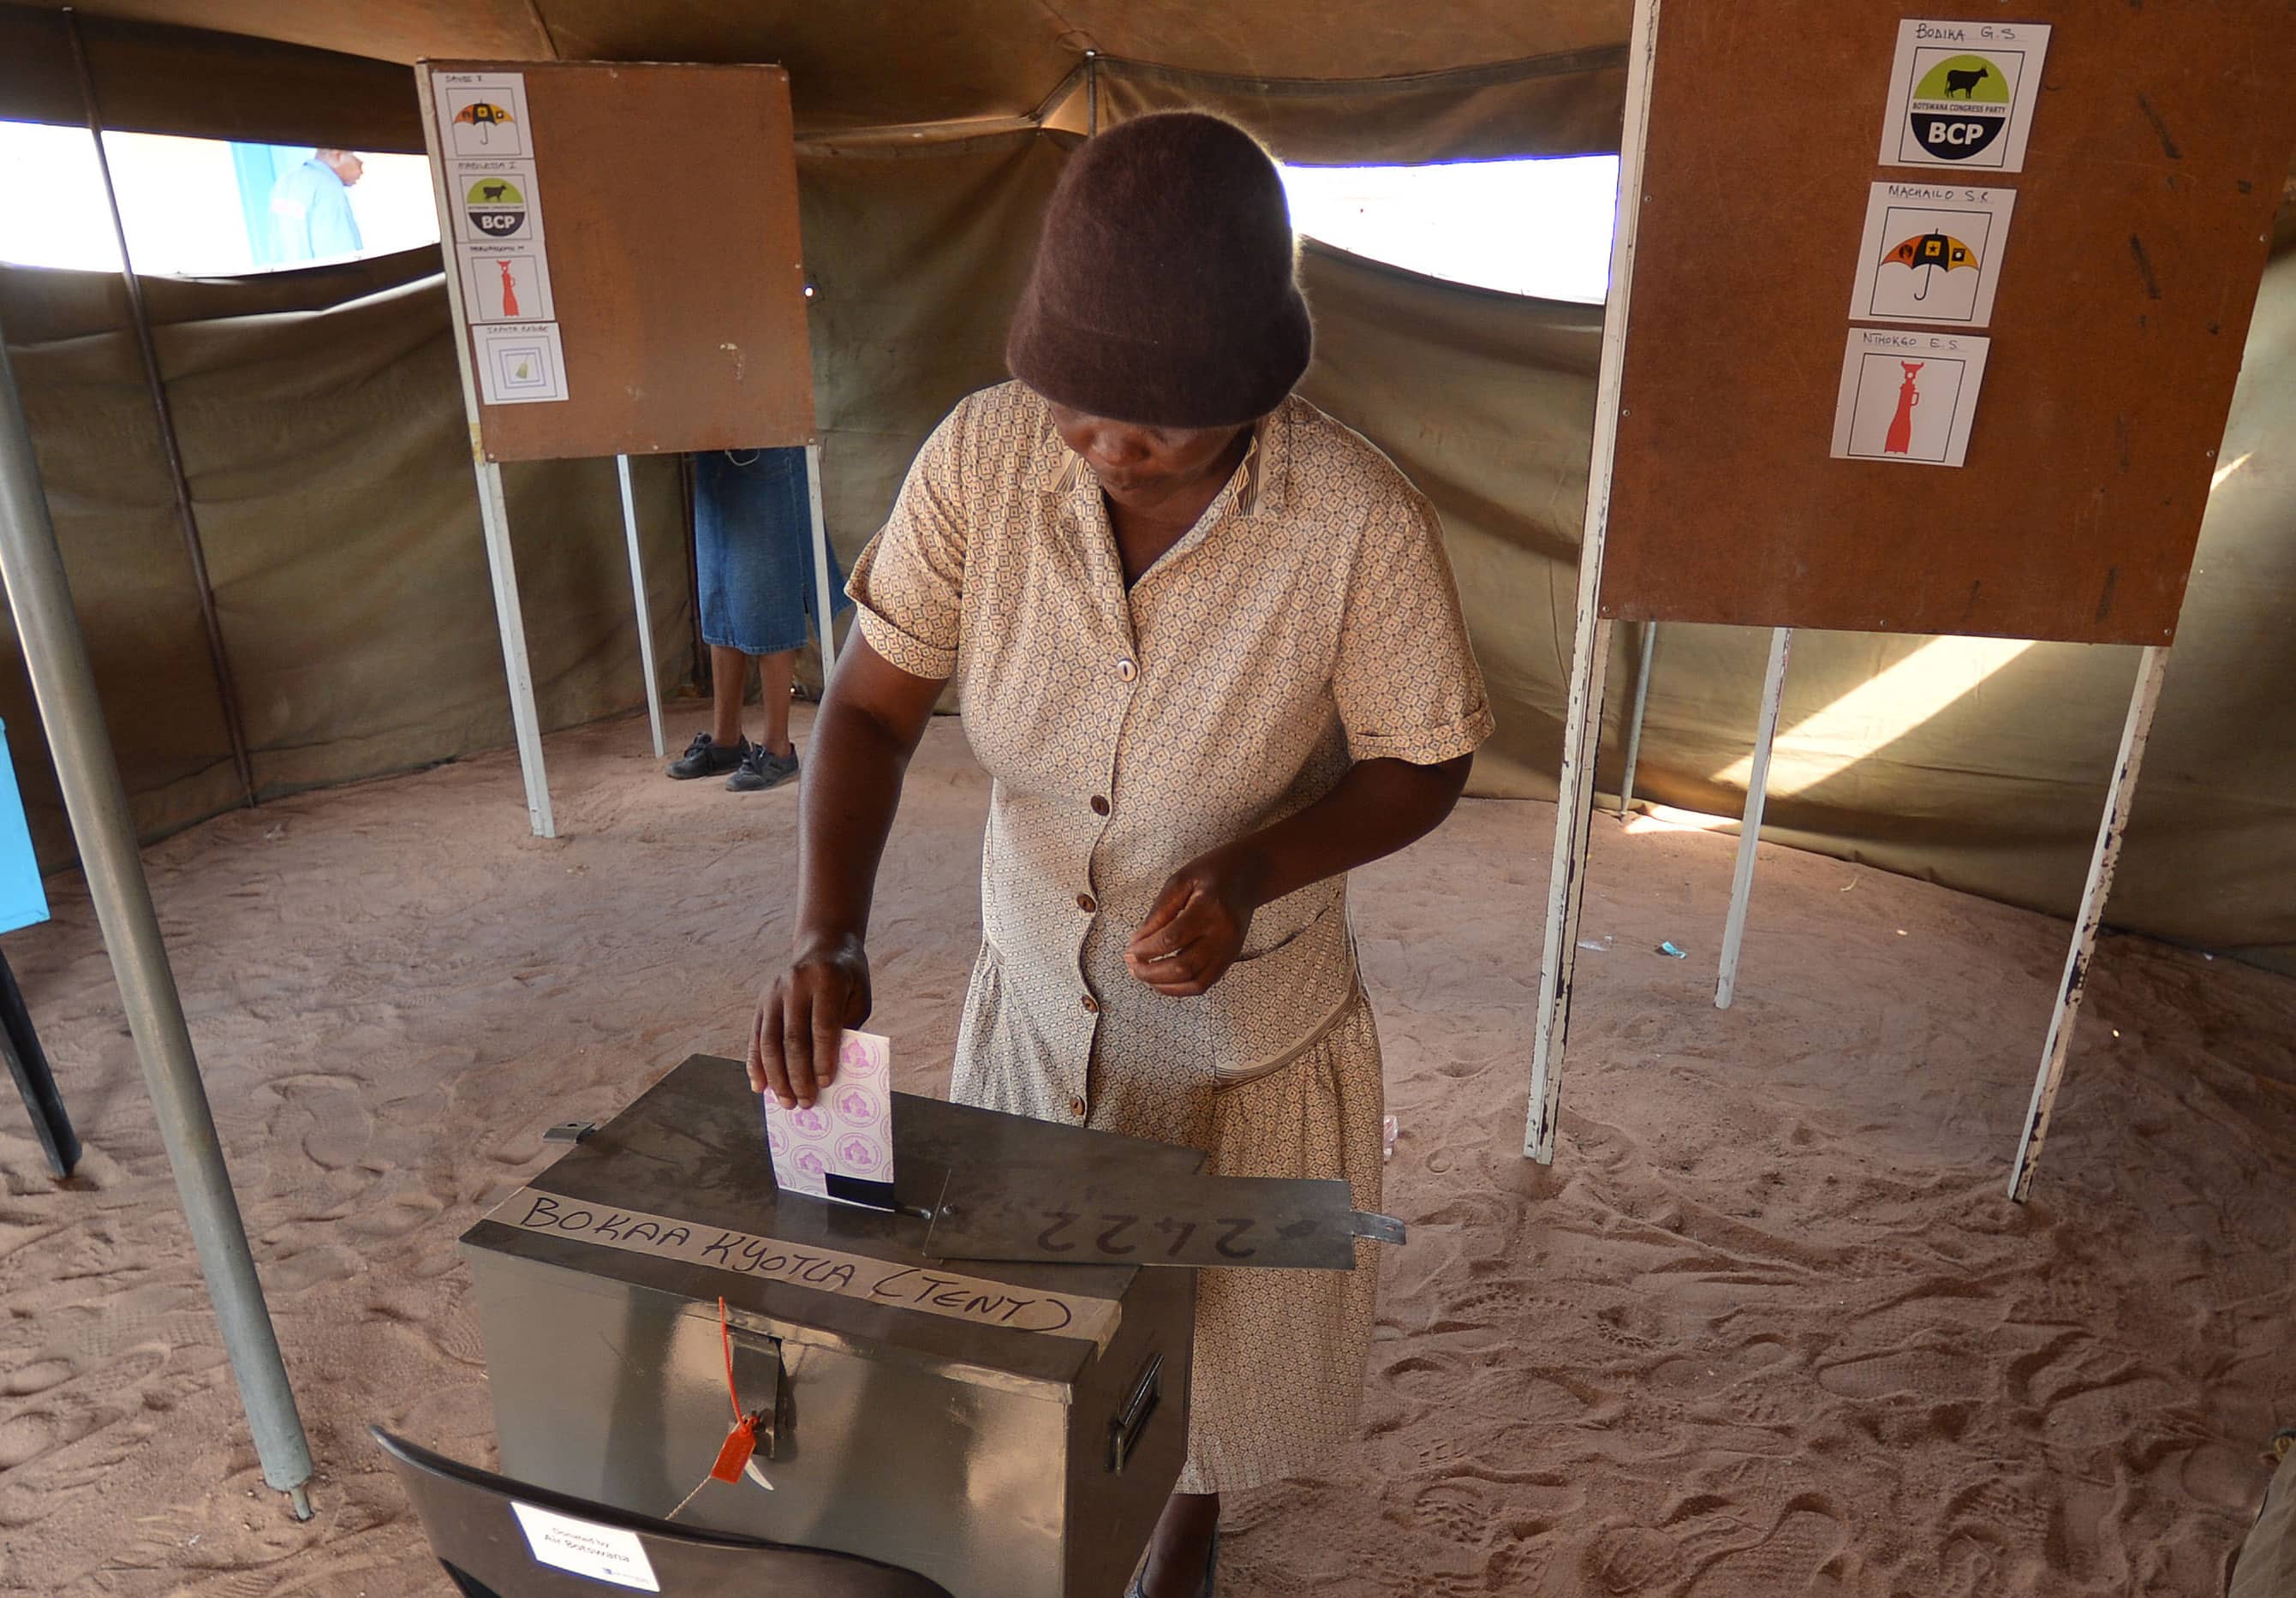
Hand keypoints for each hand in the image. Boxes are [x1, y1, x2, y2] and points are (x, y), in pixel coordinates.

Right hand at [751, 934, 871, 1108]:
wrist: (824, 946)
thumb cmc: (848, 980)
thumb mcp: (858, 998)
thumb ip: (846, 1029)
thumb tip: (829, 1074)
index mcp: (826, 980)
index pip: (823, 1025)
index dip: (824, 1057)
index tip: (826, 1083)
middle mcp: (795, 984)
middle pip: (793, 1037)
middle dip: (799, 1074)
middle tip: (806, 1102)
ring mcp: (774, 992)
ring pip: (770, 1041)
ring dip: (776, 1076)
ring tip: (786, 1101)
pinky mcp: (761, 1001)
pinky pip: (756, 1037)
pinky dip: (757, 1064)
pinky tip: (760, 1086)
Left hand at [1125, 845, 1266, 996]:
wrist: (1249, 876)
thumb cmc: (1213, 873)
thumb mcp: (1180, 881)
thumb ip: (1159, 912)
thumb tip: (1137, 941)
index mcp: (1210, 908)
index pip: (1172, 939)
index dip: (1146, 949)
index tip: (1129, 949)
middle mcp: (1224, 934)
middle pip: (1183, 966)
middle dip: (1151, 971)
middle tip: (1131, 964)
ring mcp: (1230, 950)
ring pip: (1195, 982)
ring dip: (1163, 984)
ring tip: (1143, 974)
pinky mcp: (1230, 959)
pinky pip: (1204, 984)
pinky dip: (1180, 989)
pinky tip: (1162, 981)